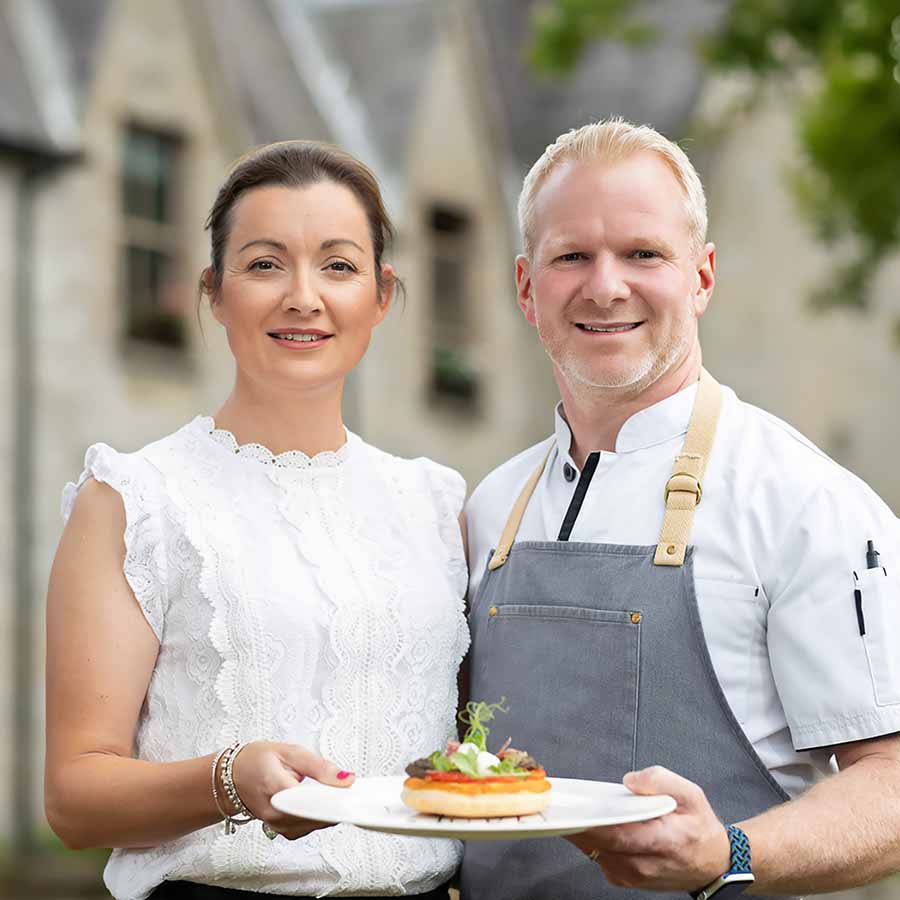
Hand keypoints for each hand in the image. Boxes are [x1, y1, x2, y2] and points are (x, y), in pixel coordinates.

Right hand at [228, 741, 354, 839]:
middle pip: (315, 818)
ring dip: (327, 813)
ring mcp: (276, 825)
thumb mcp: (290, 752)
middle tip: (348, 790)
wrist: (231, 777)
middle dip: (335, 806)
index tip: (349, 794)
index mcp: (276, 789)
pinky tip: (322, 806)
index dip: (334, 801)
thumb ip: (320, 766)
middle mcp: (275, 813)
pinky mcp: (280, 830)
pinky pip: (305, 829)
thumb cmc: (256, 761)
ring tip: (336, 795)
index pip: (311, 803)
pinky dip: (317, 819)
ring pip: (312, 827)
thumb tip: (345, 779)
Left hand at [567, 766, 730, 891]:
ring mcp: (632, 875)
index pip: (620, 835)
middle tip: (561, 803)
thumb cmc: (699, 828)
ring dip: (582, 830)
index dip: (593, 822)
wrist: (711, 865)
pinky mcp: (624, 878)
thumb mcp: (691, 794)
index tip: (574, 807)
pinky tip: (589, 823)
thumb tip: (629, 781)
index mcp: (663, 841)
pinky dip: (590, 839)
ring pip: (595, 851)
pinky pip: (598, 857)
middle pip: (601, 844)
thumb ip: (660, 780)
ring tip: (572, 808)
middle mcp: (645, 864)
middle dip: (578, 822)